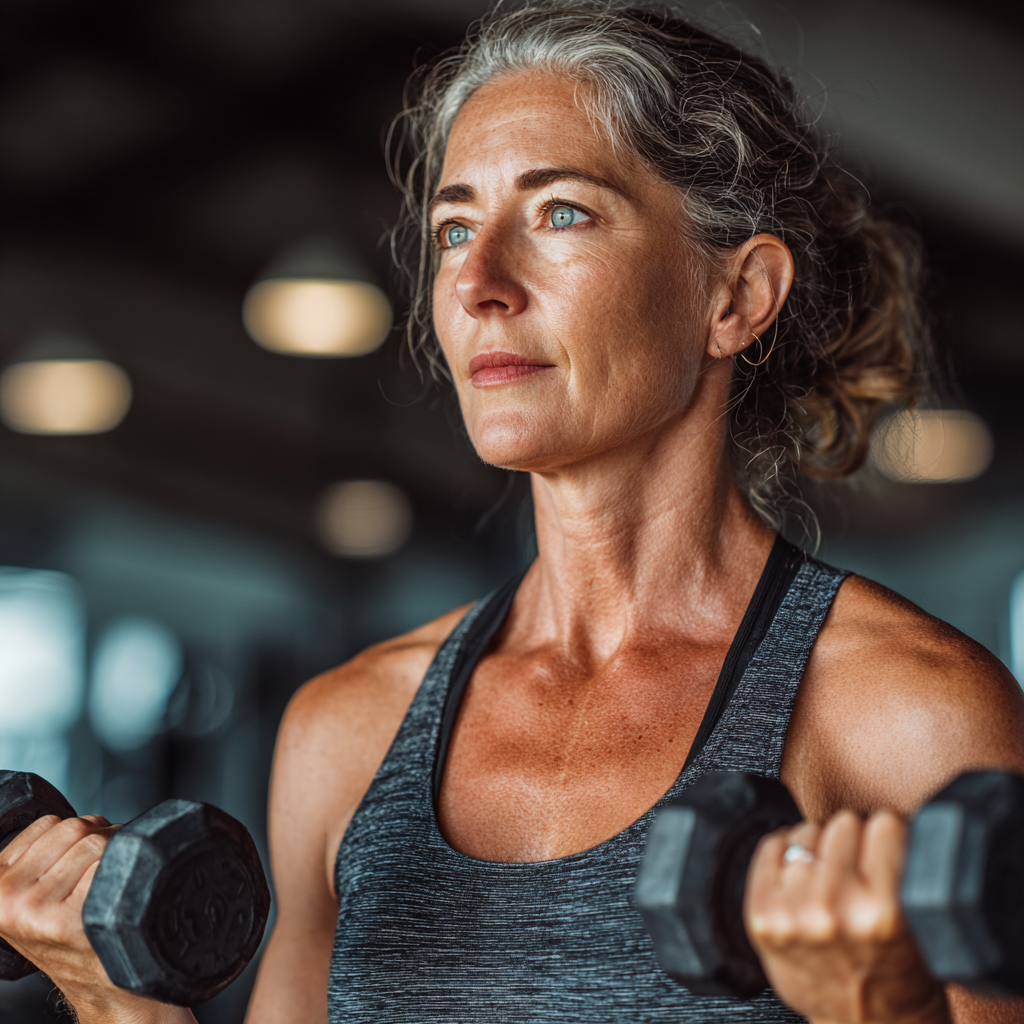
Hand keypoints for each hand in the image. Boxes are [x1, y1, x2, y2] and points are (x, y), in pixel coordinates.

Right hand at [0, 814, 194, 1023]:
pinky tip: (119, 898)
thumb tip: (65, 822)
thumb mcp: (36, 897)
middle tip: (103, 874)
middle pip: (75, 827)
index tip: (81, 864)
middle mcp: (8, 901)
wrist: (104, 985)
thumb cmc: (77, 933)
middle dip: (101, 838)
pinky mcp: (69, 920)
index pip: (48, 823)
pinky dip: (127, 872)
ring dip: (119, 851)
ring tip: (112, 885)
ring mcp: (36, 911)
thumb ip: (38, 858)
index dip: (77, 834)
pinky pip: (111, 864)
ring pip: (97, 842)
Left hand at [744, 810, 949, 1023]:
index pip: (885, 824)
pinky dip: (785, 854)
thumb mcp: (917, 922)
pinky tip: (801, 878)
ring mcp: (793, 911)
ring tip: (832, 880)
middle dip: (854, 843)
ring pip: (807, 832)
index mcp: (884, 909)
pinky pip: (771, 847)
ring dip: (820, 849)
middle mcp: (834, 908)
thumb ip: (901, 867)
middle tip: (859, 871)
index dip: (888, 836)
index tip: (887, 848)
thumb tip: (883, 816)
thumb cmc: (897, 976)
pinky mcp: (763, 916)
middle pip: (845, 823)